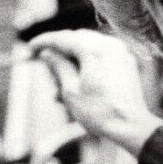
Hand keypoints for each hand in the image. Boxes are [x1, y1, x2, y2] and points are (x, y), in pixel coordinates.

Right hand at [26, 31, 161, 156]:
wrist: (130, 126)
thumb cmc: (99, 112)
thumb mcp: (71, 91)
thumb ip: (58, 67)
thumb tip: (47, 53)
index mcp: (94, 50)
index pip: (63, 38)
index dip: (44, 41)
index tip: (31, 46)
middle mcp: (109, 45)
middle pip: (77, 37)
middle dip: (59, 47)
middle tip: (44, 59)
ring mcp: (121, 52)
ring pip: (90, 43)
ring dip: (73, 54)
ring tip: (60, 75)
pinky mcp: (126, 61)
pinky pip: (103, 51)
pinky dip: (88, 58)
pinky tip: (79, 74)